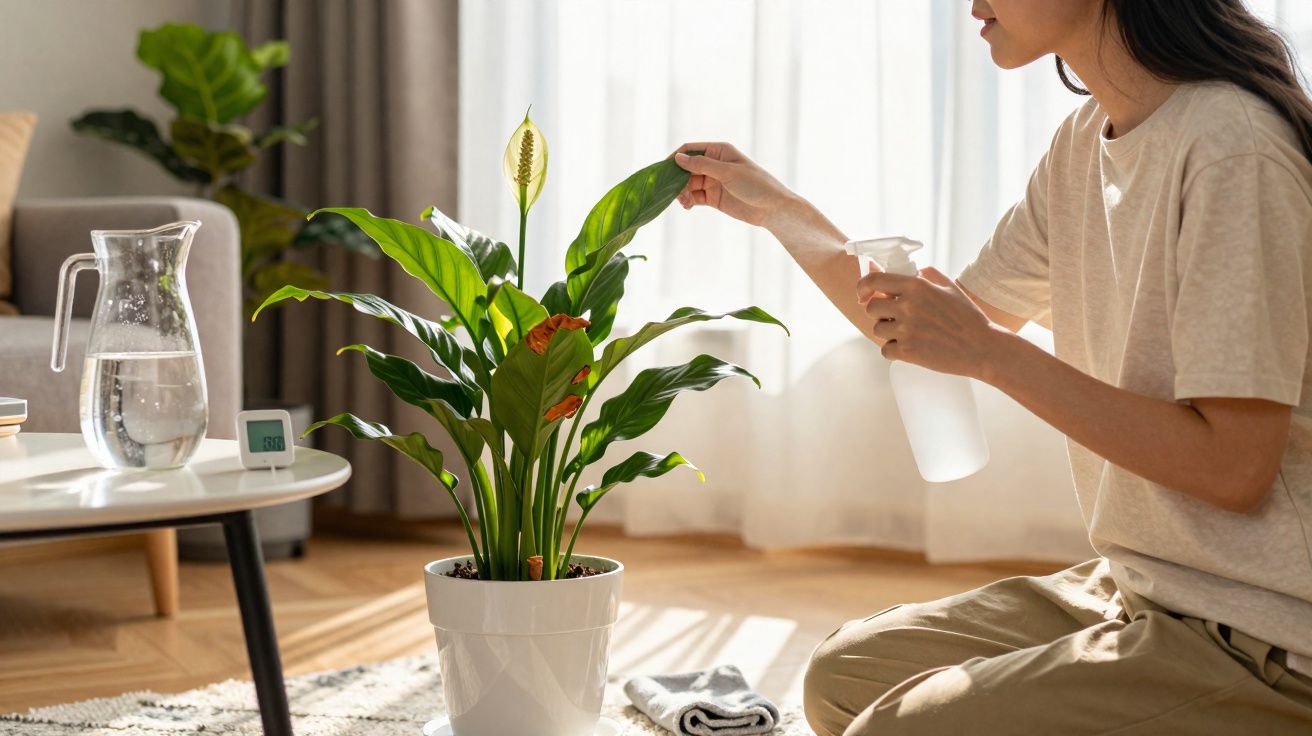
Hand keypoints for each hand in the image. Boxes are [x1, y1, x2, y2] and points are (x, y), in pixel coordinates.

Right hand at [670, 142, 795, 227]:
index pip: (690, 150)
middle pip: (686, 168)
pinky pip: (694, 197)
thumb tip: (678, 158)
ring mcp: (713, 182)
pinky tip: (687, 206)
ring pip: (688, 184)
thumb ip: (702, 165)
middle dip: (677, 179)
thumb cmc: (756, 185)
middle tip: (675, 192)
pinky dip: (688, 201)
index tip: (663, 171)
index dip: (676, 158)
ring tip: (684, 202)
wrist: (772, 209)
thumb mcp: (728, 172)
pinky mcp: (713, 198)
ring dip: (681, 192)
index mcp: (718, 151)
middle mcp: (714, 164)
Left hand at [857, 266, 1010, 378]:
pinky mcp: (907, 352)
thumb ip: (927, 274)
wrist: (982, 348)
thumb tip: (908, 272)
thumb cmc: (968, 317)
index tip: (863, 294)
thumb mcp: (950, 287)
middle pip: (871, 307)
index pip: (874, 280)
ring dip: (887, 332)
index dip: (863, 287)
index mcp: (916, 286)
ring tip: (907, 333)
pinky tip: (907, 348)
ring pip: (877, 329)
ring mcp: (906, 330)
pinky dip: (893, 350)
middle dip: (879, 312)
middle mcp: (907, 306)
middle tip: (894, 316)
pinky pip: (885, 350)